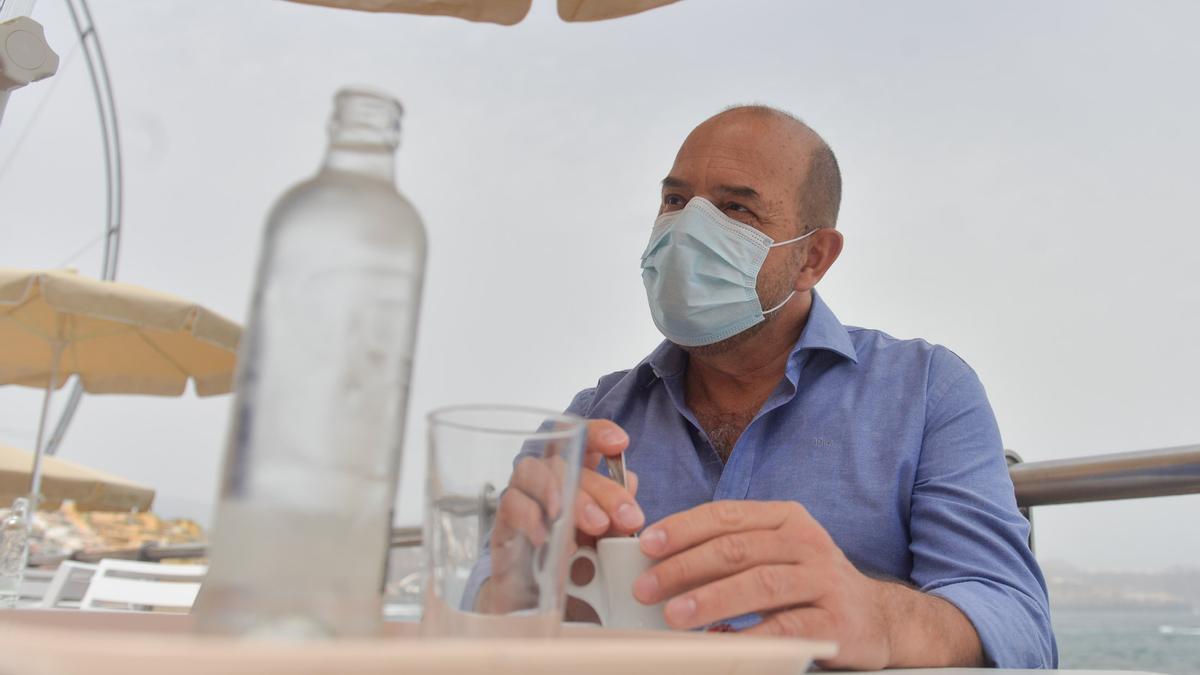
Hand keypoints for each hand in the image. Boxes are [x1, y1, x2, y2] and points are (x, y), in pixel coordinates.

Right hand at [480, 420, 642, 612]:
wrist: (536, 604)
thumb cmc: (573, 565)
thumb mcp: (606, 540)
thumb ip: (619, 513)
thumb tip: (631, 483)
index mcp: (574, 476)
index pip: (579, 439)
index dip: (598, 432)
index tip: (620, 444)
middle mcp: (545, 479)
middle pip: (566, 462)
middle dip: (602, 489)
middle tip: (625, 519)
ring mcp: (521, 497)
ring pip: (534, 472)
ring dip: (567, 496)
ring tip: (593, 527)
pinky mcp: (502, 523)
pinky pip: (511, 504)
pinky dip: (533, 518)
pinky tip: (552, 539)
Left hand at [631, 500, 890, 668]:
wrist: (877, 618)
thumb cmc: (810, 584)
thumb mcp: (775, 555)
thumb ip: (731, 552)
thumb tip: (663, 563)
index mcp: (786, 518)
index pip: (726, 515)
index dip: (683, 528)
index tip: (647, 545)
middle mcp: (806, 543)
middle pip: (737, 549)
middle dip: (685, 567)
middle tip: (647, 587)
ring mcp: (824, 581)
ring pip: (759, 584)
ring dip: (711, 599)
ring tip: (674, 615)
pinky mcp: (835, 621)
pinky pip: (786, 627)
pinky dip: (750, 635)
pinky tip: (720, 642)